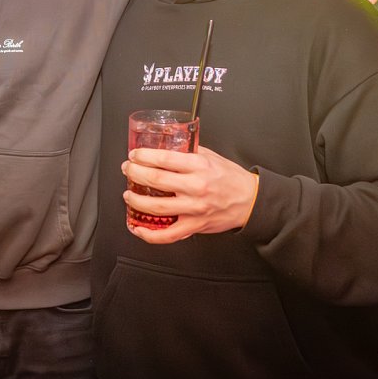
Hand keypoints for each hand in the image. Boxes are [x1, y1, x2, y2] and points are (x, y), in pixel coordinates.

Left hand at [123, 145, 258, 244]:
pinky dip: (149, 234)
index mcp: (199, 166)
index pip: (164, 159)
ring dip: (136, 201)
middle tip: (127, 170)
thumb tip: (166, 144)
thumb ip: (188, 151)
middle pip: (155, 180)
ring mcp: (194, 208)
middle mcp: (196, 187)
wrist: (250, 200)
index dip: (144, 156)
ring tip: (128, 195)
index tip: (134, 155)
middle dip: (135, 174)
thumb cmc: (231, 178)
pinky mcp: (195, 226)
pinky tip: (138, 228)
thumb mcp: (211, 157)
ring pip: (157, 207)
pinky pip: (168, 235)